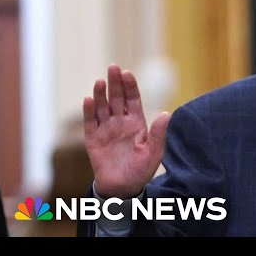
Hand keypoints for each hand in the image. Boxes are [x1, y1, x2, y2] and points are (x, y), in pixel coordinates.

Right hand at [83, 64, 170, 198]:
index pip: (133, 100)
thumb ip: (158, 134)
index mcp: (136, 122)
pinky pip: (90, 122)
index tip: (127, 73)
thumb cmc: (141, 169)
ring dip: (101, 94)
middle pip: (117, 98)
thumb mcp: (154, 152)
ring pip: (103, 107)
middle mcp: (120, 122)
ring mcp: (106, 129)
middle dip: (115, 83)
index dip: (130, 86)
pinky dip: (89, 111)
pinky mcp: (93, 139)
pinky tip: (88, 99)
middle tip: (113, 67)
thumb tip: (167, 114)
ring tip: (100, 82)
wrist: (123, 187)